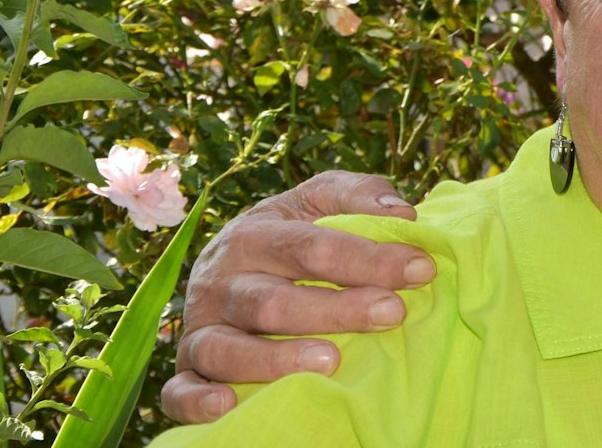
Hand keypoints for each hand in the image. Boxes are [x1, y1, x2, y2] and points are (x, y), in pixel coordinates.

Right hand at [159, 170, 436, 424]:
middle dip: (336, 308)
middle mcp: (220, 281)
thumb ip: (358, 195)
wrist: (228, 263)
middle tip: (393, 313)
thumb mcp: (319, 201)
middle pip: (273, 301)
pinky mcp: (187, 369)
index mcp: (254, 235)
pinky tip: (228, 406)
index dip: (368, 258)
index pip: (311, 246)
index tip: (422, 268)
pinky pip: (179, 390)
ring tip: (331, 360)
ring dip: (276, 358)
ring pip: (227, 348)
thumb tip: (402, 214)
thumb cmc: (290, 235)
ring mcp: (199, 327)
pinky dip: (198, 400)